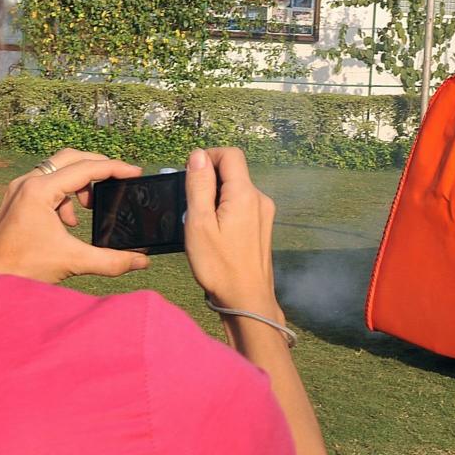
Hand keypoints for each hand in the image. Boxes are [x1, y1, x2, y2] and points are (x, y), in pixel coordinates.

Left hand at [0, 148, 151, 282]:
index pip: (86, 168)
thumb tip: (142, 260)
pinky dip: (65, 194)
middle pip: (71, 158)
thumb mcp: (73, 261)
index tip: (136, 172)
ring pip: (58, 168)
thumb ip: (112, 260)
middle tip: (119, 179)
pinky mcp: (17, 199)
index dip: (115, 168)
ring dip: (81, 181)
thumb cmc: (23, 268)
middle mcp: (28, 182)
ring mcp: (19, 189)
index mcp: (40, 190)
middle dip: (98, 166)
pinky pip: (47, 182)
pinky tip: (70, 220)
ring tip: (92, 205)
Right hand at [183, 148, 281, 322]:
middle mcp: (260, 199)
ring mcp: (264, 213)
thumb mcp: (199, 223)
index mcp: (245, 194)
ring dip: (216, 197)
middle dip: (209, 180)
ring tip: (201, 223)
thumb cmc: (219, 266)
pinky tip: (215, 233)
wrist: (247, 300)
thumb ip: (199, 185)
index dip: (207, 157)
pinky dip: (226, 210)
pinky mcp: (262, 226)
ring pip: (236, 189)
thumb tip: (198, 155)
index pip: (230, 154)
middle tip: (190, 205)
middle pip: (233, 171)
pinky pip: (242, 206)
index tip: (190, 176)